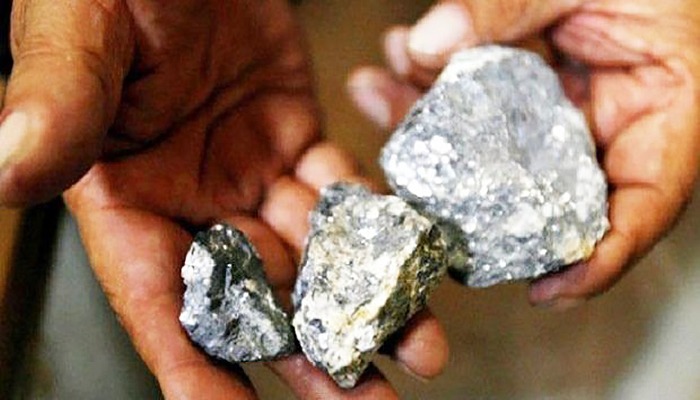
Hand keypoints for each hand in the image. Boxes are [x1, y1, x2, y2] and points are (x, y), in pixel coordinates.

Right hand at [0, 0, 447, 397]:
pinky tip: (413, 257)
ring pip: (311, 253)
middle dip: (312, 353)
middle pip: (256, 297)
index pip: (162, 303)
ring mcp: (245, 171)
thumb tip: (9, 167)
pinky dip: (376, 224)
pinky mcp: (292, 135)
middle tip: (368, 399)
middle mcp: (190, 200)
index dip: (198, 369)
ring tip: (419, 344)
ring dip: (364, 299)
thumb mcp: (78, 33)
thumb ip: (58, 102)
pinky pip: (340, 190)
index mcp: (126, 197)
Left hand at [349, 0, 699, 309]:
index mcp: (665, 110)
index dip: (598, 260)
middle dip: (470, 194)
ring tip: (379, 93)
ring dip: (430, 121)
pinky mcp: (529, 76)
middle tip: (415, 197)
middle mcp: (612, 118)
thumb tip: (428, 45)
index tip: (545, 292)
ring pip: (495, 141)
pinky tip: (399, 55)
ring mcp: (565, 100)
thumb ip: (513, 3)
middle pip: (544, 186)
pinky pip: (478, 94)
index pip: (644, 206)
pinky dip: (433, 79)